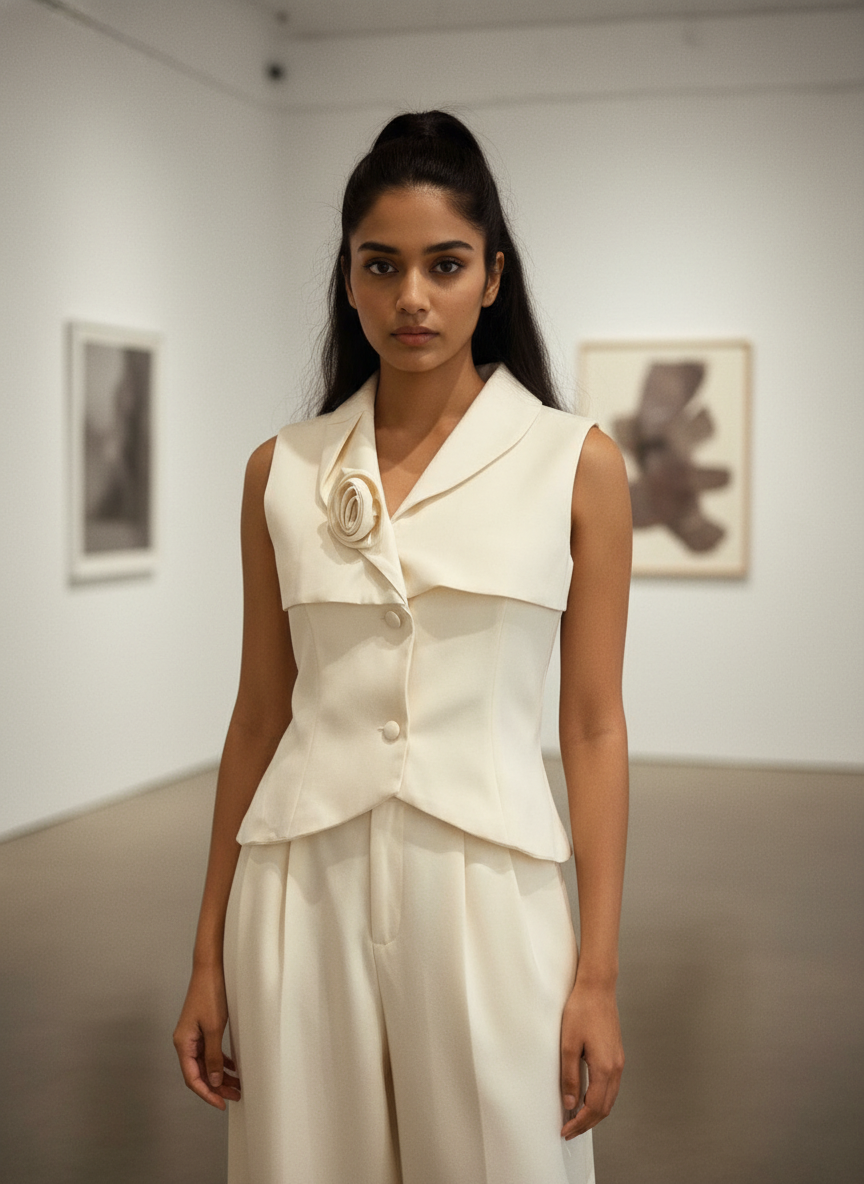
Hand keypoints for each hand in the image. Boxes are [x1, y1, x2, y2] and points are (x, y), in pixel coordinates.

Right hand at [173, 964, 240, 1109]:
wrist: (210, 968)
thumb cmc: (211, 994)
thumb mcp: (214, 1028)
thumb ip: (213, 1056)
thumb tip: (214, 1081)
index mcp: (183, 1043)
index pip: (192, 1077)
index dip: (206, 1093)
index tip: (221, 1104)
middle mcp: (185, 1041)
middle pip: (199, 1072)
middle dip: (216, 1087)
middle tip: (235, 1096)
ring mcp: (193, 1035)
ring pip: (206, 1063)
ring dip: (220, 1075)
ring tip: (237, 1085)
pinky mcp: (202, 1028)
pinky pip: (210, 1052)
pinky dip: (221, 1061)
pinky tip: (233, 1068)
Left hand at [560, 979, 623, 1139]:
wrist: (597, 988)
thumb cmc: (581, 1011)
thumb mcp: (568, 1044)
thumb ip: (570, 1077)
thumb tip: (570, 1104)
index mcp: (605, 1067)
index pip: (594, 1107)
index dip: (579, 1123)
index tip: (565, 1131)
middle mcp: (616, 1067)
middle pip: (605, 1108)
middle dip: (587, 1123)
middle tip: (569, 1130)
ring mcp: (619, 1061)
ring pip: (610, 1098)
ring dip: (594, 1112)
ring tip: (575, 1118)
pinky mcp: (616, 1054)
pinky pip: (611, 1086)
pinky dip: (600, 1099)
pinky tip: (587, 1097)